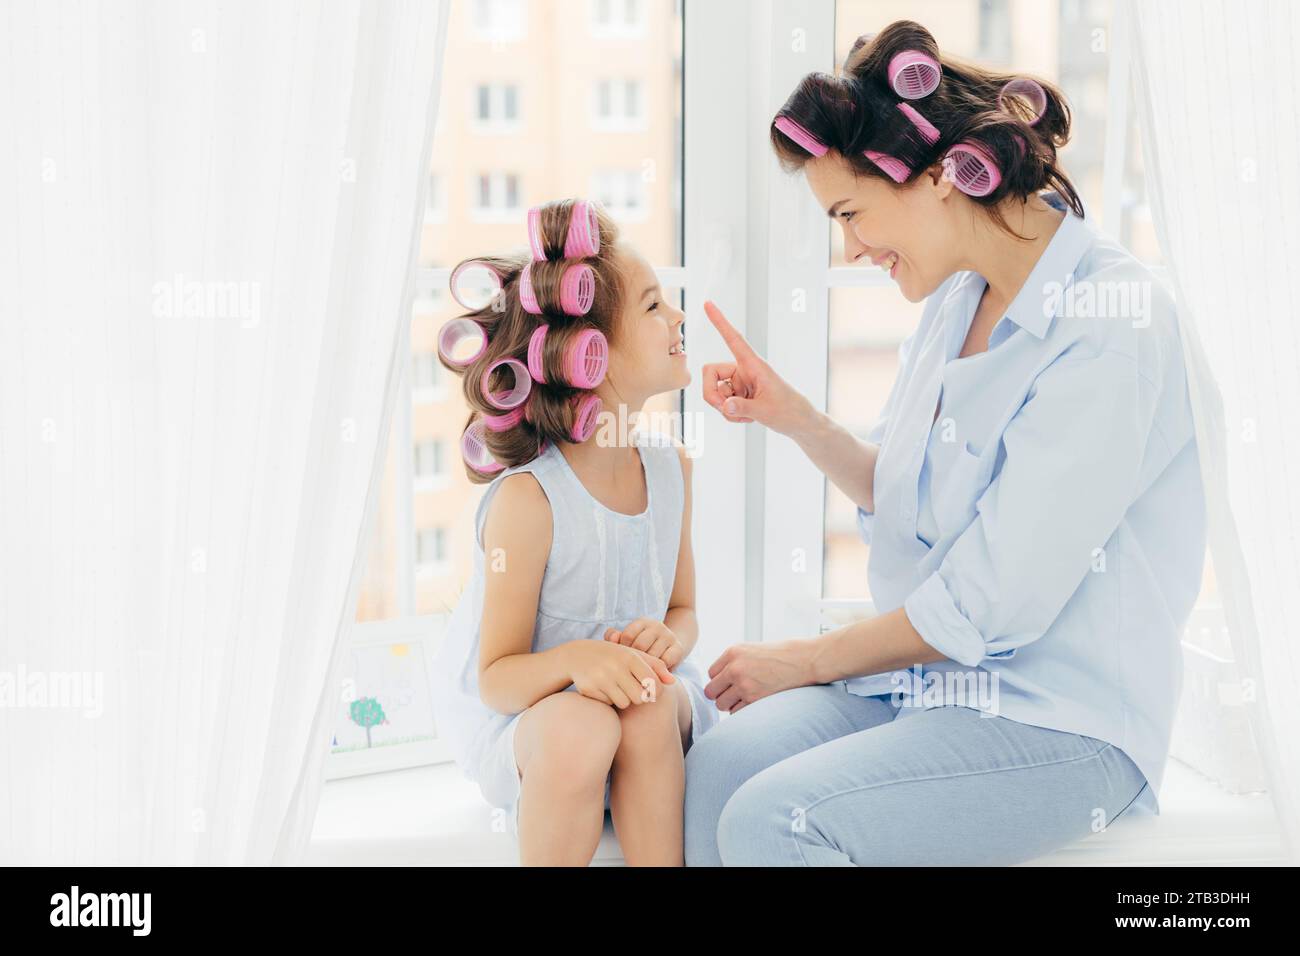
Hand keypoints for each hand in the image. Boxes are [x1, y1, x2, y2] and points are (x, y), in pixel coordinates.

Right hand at [564, 639, 675, 708]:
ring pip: (624, 703)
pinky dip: (608, 699)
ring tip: (616, 686)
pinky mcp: (589, 688)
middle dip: (638, 695)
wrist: (576, 655)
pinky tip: (603, 688)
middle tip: (630, 687)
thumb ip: (656, 666)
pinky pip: (608, 703)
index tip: (649, 687)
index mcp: (630, 657)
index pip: (653, 683)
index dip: (654, 689)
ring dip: (622, 698)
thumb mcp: (634, 655)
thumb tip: (673, 681)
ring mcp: (601, 678)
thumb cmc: (612, 655)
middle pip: (640, 697)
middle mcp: (616, 667)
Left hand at [603, 618, 684, 669]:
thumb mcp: (629, 641)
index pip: (627, 635)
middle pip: (640, 645)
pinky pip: (665, 661)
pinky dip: (658, 670)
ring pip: (653, 655)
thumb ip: (615, 638)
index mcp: (642, 622)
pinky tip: (653, 674)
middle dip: (634, 660)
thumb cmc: (642, 648)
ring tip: (639, 675)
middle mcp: (657, 626)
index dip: (623, 650)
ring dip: (646, 667)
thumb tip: (613, 637)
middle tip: (630, 670)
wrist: (670, 649)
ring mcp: (669, 636)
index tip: (623, 660)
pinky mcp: (678, 648)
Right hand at [700, 301, 814, 436]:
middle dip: (712, 395)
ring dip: (726, 409)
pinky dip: (730, 414)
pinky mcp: (738, 394)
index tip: (707, 303)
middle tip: (725, 408)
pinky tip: (748, 417)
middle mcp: (744, 370)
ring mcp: (739, 382)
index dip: (720, 322)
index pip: (734, 339)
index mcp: (754, 364)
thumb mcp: (765, 411)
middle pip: (710, 373)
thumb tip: (724, 405)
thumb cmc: (788, 410)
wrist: (798, 421)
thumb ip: (742, 408)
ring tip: (747, 416)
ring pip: (715, 393)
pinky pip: (722, 404)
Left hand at [704, 639, 817, 712]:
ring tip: (746, 697)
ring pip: (721, 705)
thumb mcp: (750, 650)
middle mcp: (735, 668)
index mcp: (732, 652)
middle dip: (720, 694)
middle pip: (711, 691)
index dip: (721, 680)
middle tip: (734, 693)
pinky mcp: (755, 699)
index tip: (731, 681)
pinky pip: (736, 713)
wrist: (803, 660)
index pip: (711, 674)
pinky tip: (754, 701)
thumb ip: (732, 662)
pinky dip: (742, 711)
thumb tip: (716, 682)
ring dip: (731, 704)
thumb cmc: (778, 655)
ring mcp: (744, 685)